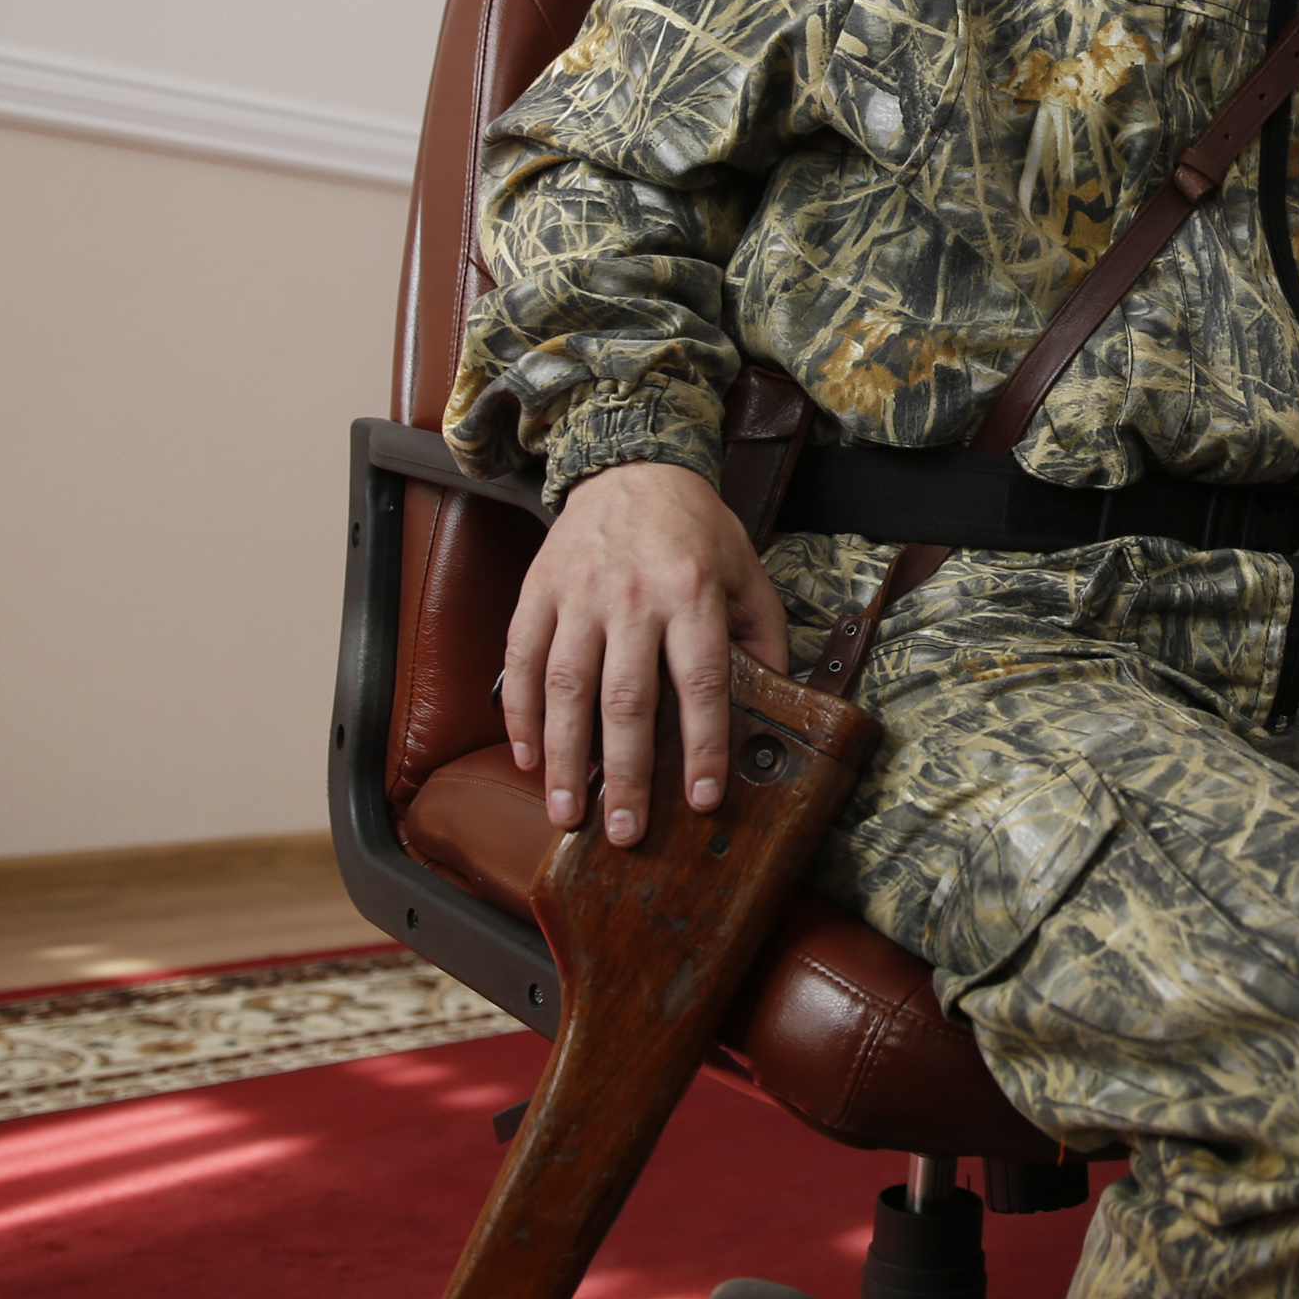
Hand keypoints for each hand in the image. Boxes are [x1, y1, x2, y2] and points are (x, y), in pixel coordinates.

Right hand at [505, 460, 786, 848]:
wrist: (631, 467)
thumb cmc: (695, 529)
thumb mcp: (746, 572)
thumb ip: (761, 635)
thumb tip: (777, 699)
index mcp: (693, 592)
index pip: (700, 681)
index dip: (702, 744)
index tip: (703, 799)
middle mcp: (634, 596)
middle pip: (627, 698)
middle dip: (627, 773)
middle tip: (625, 832)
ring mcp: (580, 593)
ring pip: (568, 687)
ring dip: (566, 758)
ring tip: (568, 814)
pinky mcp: (537, 590)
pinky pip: (522, 659)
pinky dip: (522, 712)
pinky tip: (528, 756)